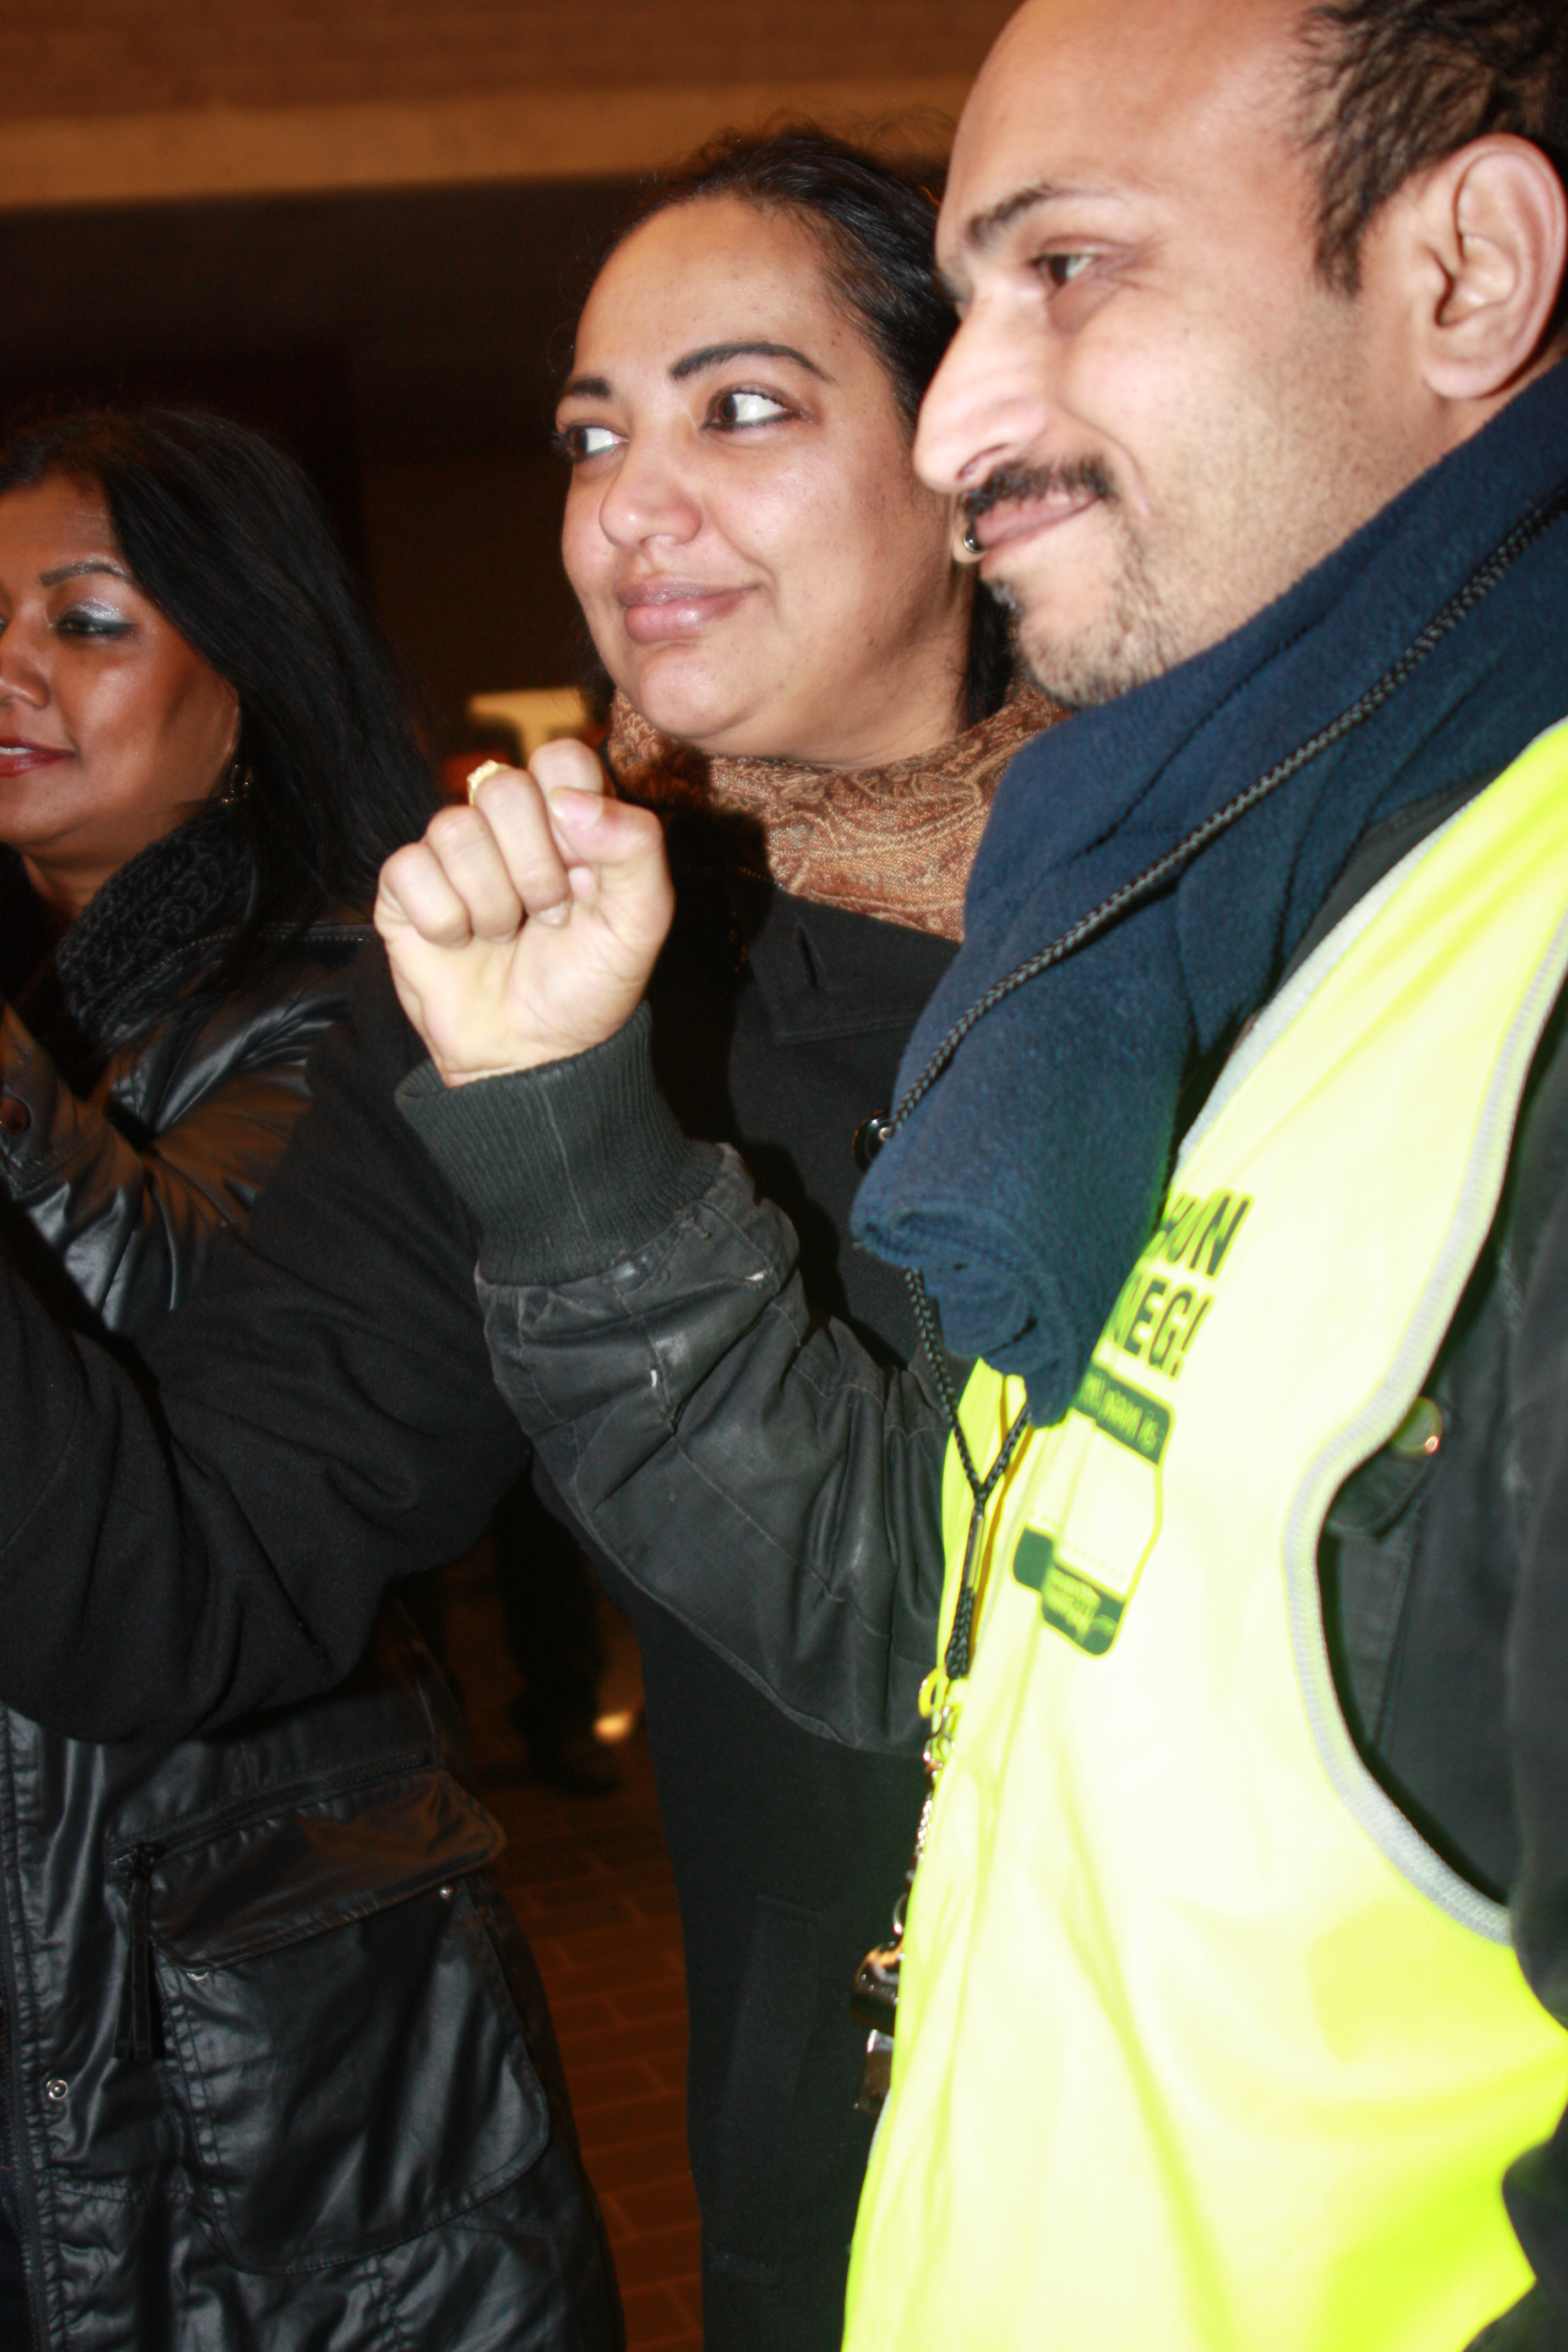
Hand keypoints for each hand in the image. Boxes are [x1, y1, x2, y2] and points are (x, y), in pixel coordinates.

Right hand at [375, 739, 673, 1084]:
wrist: (533, 1055)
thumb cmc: (587, 985)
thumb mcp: (639, 921)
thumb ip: (635, 847)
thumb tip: (569, 802)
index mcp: (567, 818)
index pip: (561, 756)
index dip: (573, 812)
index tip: (586, 874)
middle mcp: (507, 826)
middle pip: (503, 788)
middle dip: (535, 867)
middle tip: (549, 915)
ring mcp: (452, 854)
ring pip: (453, 828)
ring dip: (492, 902)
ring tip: (506, 936)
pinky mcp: (404, 888)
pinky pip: (409, 869)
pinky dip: (444, 920)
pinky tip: (461, 944)